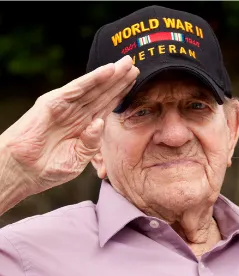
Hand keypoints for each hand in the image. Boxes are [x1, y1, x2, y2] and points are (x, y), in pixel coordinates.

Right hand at [0, 55, 138, 195]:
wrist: (23, 171)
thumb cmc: (49, 168)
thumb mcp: (78, 159)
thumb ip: (91, 143)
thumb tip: (99, 123)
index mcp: (84, 125)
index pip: (107, 106)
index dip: (121, 94)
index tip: (137, 83)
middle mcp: (76, 113)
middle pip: (103, 93)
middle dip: (120, 80)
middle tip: (137, 65)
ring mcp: (65, 106)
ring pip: (93, 88)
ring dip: (111, 75)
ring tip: (127, 63)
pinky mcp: (53, 103)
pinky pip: (77, 89)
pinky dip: (92, 79)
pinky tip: (108, 71)